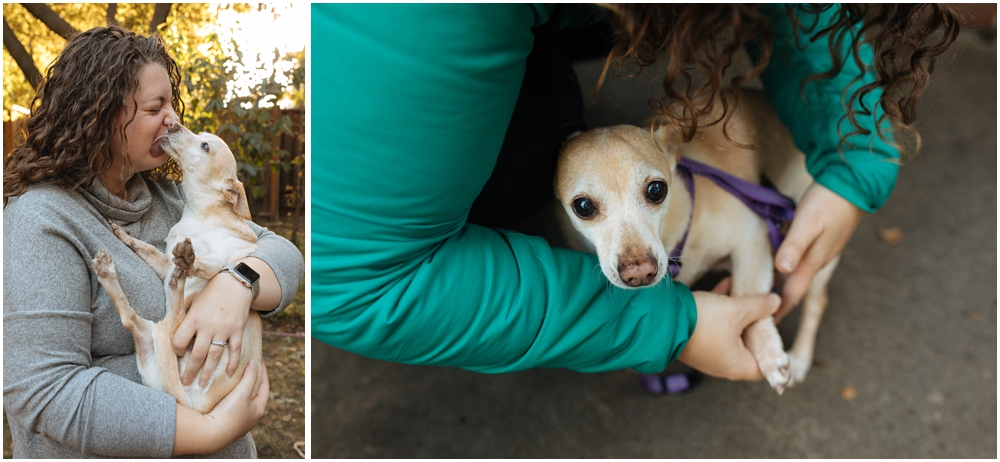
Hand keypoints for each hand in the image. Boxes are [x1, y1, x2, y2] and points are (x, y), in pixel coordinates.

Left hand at [173, 272, 252, 386]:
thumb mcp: (194, 303)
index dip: (177, 350)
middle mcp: (208, 326)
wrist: (235, 283)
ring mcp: (224, 330)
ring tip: (202, 384)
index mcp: (194, 319)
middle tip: (185, 383)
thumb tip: (180, 340)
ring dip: (208, 373)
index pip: (180, 341)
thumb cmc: (211, 293)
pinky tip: (229, 374)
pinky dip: (233, 363)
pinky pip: (235, 351)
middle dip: (190, 371)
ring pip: (214, 357)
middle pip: (197, 354)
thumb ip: (188, 321)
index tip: (179, 353)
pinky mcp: (237, 331)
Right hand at [173, 361, 267, 454]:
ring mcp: (239, 422)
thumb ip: (250, 377)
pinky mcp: (227, 424)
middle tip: (247, 369)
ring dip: (240, 390)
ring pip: (242, 401)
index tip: (259, 361)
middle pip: (254, 394)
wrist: (209, 435)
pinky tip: (224, 393)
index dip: (263, 373)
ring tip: (235, 378)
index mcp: (259, 409)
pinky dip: (231, 397)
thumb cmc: (229, 413)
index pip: (265, 387)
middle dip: (252, 381)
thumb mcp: (242, 392)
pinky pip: (232, 407)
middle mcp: (251, 417)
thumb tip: (255, 364)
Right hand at [678, 286, 779, 380]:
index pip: (765, 367)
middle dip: (757, 323)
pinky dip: (723, 310)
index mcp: (737, 365)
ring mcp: (708, 352)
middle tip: (767, 306)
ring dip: (739, 313)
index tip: (781, 333)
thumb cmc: (704, 321)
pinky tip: (727, 284)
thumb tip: (776, 302)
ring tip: (747, 290)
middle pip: (749, 346)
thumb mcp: (737, 310)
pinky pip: (716, 326)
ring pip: (732, 332)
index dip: (776, 352)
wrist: (662, 318)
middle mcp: (723, 364)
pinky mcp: (696, 339)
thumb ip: (760, 306)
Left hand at [774, 183, 862, 321]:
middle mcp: (816, 260)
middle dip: (778, 300)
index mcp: (812, 261)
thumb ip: (794, 246)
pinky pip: (800, 258)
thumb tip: (782, 270)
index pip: (793, 293)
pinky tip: (775, 259)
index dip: (779, 310)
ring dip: (781, 282)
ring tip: (762, 288)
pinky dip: (786, 264)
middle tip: (758, 310)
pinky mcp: (820, 239)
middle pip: (793, 286)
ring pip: (796, 272)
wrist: (855, 184)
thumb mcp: (808, 222)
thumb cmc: (829, 202)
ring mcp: (820, 250)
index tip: (765, 325)